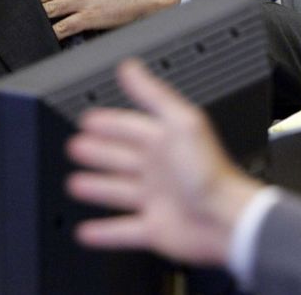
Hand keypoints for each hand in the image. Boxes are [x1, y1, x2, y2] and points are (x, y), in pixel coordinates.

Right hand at [67, 60, 262, 263]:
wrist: (226, 218)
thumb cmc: (210, 171)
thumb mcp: (181, 122)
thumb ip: (155, 94)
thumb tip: (131, 67)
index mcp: (166, 141)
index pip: (130, 126)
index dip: (108, 122)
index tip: (87, 117)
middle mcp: (160, 169)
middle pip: (120, 157)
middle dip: (98, 150)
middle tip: (75, 145)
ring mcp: (156, 199)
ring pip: (117, 190)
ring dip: (96, 187)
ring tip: (74, 182)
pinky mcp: (154, 228)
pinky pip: (122, 230)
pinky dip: (103, 233)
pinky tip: (86, 231)